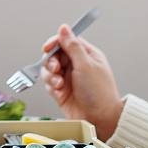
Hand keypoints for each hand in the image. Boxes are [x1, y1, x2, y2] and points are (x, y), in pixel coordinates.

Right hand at [38, 23, 125, 139]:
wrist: (99, 119)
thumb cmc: (99, 93)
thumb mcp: (86, 65)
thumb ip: (72, 46)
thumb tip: (64, 28)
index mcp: (86, 55)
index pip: (67, 41)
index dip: (56, 42)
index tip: (48, 47)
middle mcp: (77, 65)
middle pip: (55, 54)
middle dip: (51, 61)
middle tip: (56, 69)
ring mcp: (68, 78)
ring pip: (49, 69)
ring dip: (50, 76)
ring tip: (58, 84)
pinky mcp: (61, 90)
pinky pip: (48, 83)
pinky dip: (51, 86)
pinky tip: (59, 92)